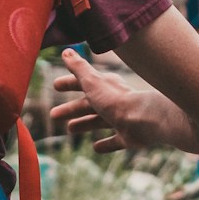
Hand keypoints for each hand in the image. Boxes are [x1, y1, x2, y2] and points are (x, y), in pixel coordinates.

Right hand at [50, 49, 177, 153]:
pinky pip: (115, 141)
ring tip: (70, 129)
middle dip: (71, 108)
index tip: (55, 85)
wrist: (145, 120)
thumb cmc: (116, 100)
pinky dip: (106, 144)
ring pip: (99, 121)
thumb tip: (66, 51)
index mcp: (104, 87)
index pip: (83, 83)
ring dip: (85, 124)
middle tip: (53, 115)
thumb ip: (79, 68)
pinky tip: (96, 148)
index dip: (69, 83)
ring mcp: (121, 119)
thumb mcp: (92, 82)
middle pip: (88, 104)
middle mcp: (113, 102)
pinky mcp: (128, 137)